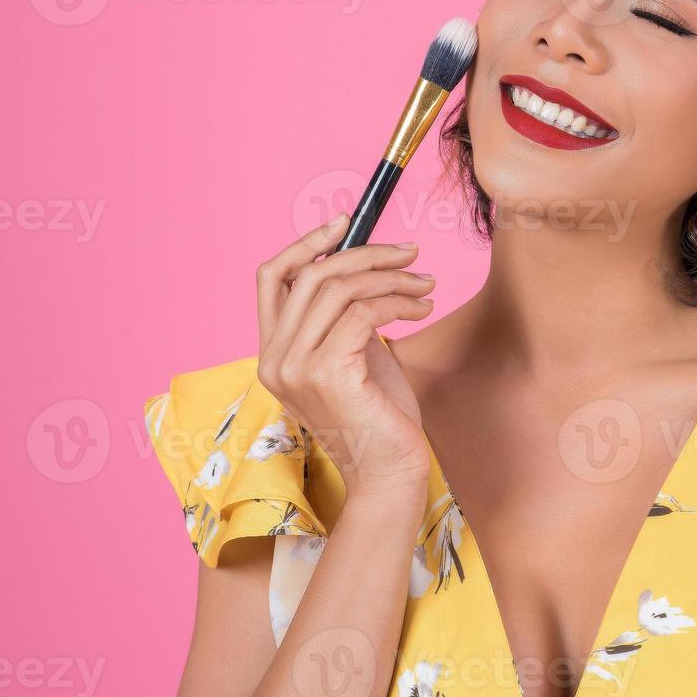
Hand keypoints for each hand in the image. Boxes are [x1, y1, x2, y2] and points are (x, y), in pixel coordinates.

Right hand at [255, 212, 435, 499]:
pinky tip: (422, 310)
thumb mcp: (357, 355)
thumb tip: (366, 263)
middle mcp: (274, 359)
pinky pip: (364, 311)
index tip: (345, 222)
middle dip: (366, 254)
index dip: (305, 244)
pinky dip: (398, 302)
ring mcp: (295, 367)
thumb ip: (347, 315)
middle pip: (310, 275)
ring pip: (338, 288)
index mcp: (273, 353)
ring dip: (391, 277)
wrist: (389, 473)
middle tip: (411, 252)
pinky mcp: (327, 373)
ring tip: (426, 285)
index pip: (270, 279)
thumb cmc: (379, 416)